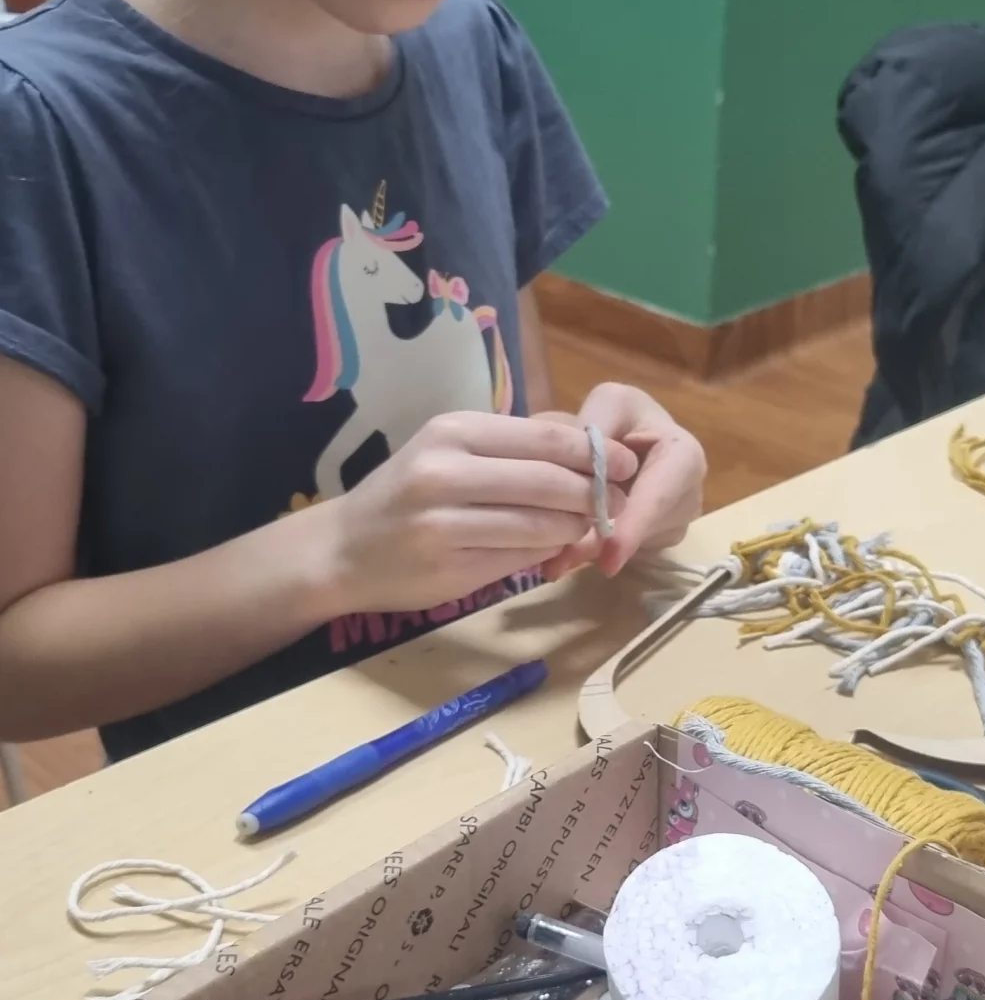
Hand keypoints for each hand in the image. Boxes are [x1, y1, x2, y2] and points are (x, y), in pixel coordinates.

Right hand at [315, 410, 637, 612]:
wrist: (341, 550)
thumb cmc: (404, 495)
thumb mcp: (449, 452)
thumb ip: (511, 448)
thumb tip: (589, 447)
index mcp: (454, 431)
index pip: (548, 438)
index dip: (597, 453)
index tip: (627, 465)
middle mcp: (447, 471)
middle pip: (553, 481)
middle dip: (597, 494)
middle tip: (619, 503)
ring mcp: (446, 522)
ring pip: (543, 523)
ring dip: (576, 528)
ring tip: (589, 528)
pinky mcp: (450, 567)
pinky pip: (521, 558)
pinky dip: (547, 554)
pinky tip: (553, 551)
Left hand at [540, 383, 705, 580]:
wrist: (628, 431)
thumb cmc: (620, 415)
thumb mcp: (610, 403)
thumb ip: (598, 428)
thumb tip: (591, 472)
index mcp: (685, 458)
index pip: (660, 498)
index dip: (635, 528)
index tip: (609, 559)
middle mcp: (688, 497)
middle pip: (646, 531)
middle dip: (602, 546)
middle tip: (557, 565)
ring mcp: (675, 523)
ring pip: (633, 548)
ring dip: (593, 553)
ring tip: (555, 558)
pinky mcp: (655, 541)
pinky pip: (627, 554)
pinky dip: (594, 554)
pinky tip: (567, 553)